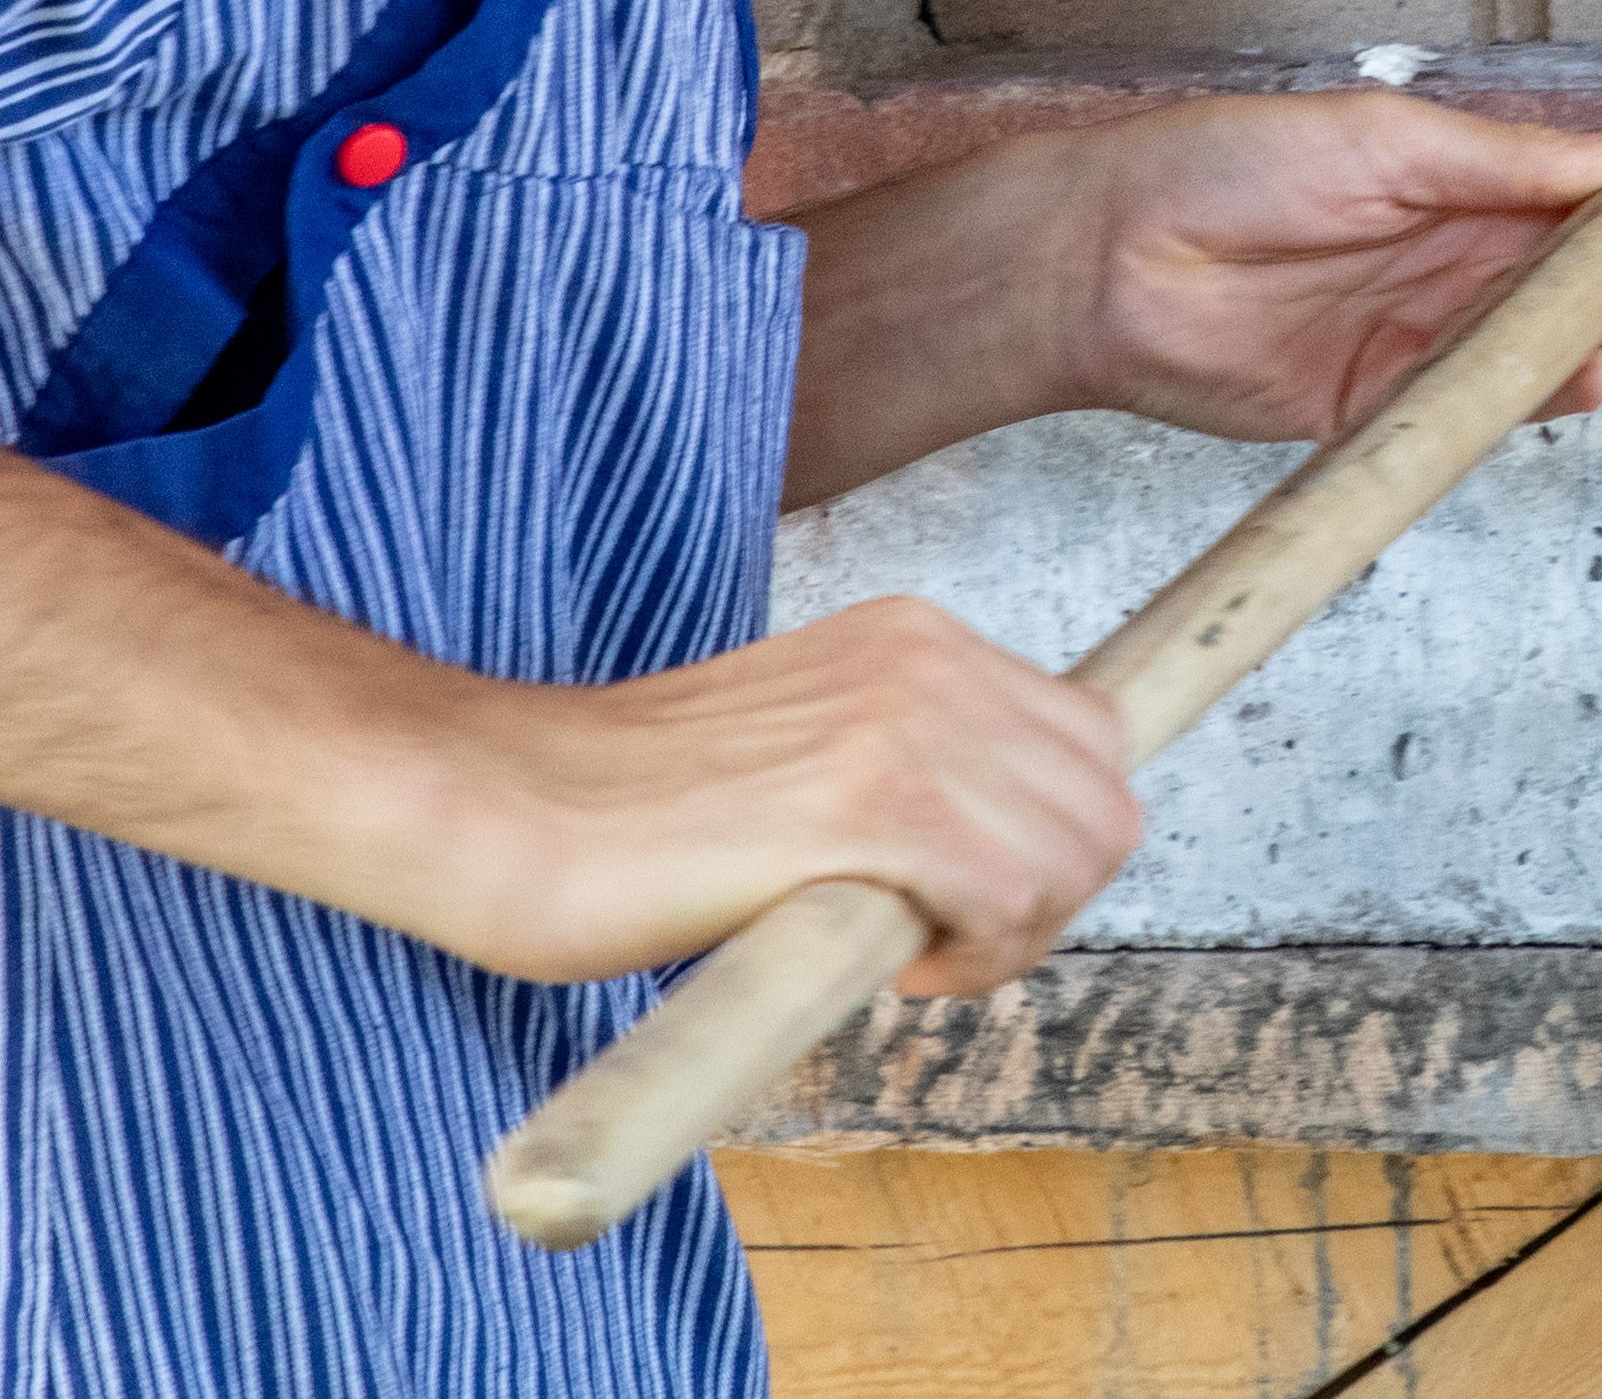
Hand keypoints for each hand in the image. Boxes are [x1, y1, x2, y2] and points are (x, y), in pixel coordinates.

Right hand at [390, 595, 1137, 991]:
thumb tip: (1005, 841)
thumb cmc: (630, 811)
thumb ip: (907, 769)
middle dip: (1051, 894)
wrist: (498, 806)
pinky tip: (895, 964)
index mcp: (914, 636)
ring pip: (1078, 848)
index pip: (1086, 738)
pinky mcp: (867, 801)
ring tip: (910, 955)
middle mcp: (925, 659)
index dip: (1049, 842)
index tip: (967, 900)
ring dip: (1019, 932)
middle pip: (1103, 797)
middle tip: (944, 944)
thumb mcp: (808, 749)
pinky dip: (980, 954)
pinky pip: (1013, 891)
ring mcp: (902, 722)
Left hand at [1060, 92, 1601, 445]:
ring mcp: (1422, 337)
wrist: (1107, 257)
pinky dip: (1535, 408)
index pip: (1590, 212)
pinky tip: (1578, 388)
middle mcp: (1453, 262)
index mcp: (1465, 184)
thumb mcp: (1392, 141)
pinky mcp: (1383, 406)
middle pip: (1585, 296)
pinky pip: (1479, 415)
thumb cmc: (1225, 166)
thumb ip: (1523, 159)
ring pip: (1547, 359)